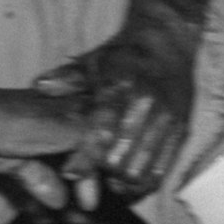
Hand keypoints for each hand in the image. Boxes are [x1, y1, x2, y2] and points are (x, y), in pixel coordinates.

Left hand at [51, 0, 215, 200]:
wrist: (171, 43)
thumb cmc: (125, 55)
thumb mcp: (94, 61)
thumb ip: (68, 78)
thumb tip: (41, 85)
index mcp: (121, 86)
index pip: (100, 134)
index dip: (83, 159)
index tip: (69, 171)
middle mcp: (147, 104)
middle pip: (119, 161)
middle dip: (102, 171)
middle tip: (89, 171)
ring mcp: (167, 120)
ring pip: (141, 170)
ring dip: (123, 181)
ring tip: (110, 179)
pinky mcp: (182, 130)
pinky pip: (164, 170)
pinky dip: (146, 180)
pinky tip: (132, 179)